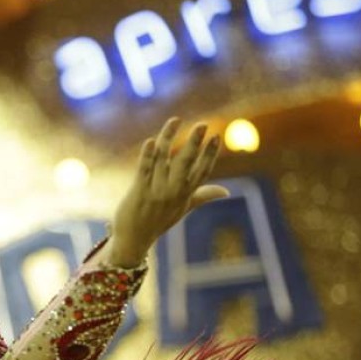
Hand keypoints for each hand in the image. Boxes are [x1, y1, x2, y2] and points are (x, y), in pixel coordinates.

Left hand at [107, 118, 227, 266]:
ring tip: (175, 120)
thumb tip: (226, 191)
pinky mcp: (138, 191)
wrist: (134, 239)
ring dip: (169, 138)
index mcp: (186, 194)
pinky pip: (144, 170)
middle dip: (194, 143)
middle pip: (186, 163)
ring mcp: (156, 191)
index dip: (210, 155)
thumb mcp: (184, 208)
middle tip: (202, 125)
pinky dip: (148, 155)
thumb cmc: (159, 221)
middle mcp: (173, 192)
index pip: (202, 172)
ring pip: (163, 160)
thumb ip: (203, 196)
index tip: (216, 138)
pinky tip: (152, 141)